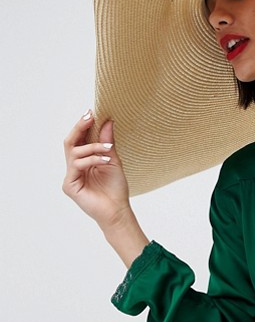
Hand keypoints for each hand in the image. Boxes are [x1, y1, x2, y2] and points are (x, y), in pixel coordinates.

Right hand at [63, 111, 149, 266]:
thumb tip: (107, 121)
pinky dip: (91, 160)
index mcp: (84, 160)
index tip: (91, 112)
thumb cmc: (115, 188)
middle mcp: (74, 166)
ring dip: (93, 147)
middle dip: (79, 127)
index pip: (79, 139)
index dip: (83, 125)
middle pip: (70, 141)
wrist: (118, 209)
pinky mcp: (69, 185)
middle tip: (90, 117)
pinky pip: (76, 166)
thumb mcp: (113, 160)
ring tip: (108, 149)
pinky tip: (104, 160)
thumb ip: (107, 142)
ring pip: (74, 152)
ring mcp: (71, 176)